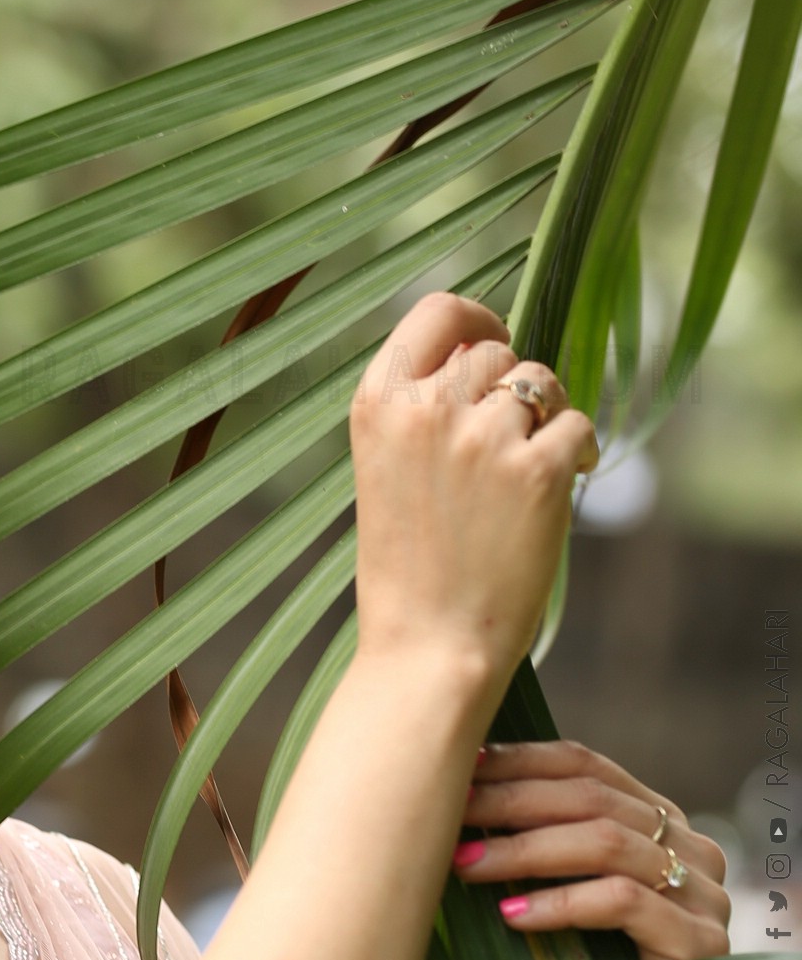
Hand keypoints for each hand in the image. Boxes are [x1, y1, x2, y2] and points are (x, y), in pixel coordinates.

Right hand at [350, 293, 599, 704]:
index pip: (437, 310)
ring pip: (544, 384)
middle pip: (498, 351)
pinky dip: (581, 453)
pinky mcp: (537, 471)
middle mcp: (427, 409)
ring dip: (547, 420)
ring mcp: (483, 438)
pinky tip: (564, 486)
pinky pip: (579, 427)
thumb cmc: (409, 569)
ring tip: (526, 475)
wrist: (427, 648)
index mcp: (378, 403)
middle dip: (512, 388)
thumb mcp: (388, 469)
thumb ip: (423, 406)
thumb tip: (487, 350)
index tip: (492, 336)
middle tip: (506, 446)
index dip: (476, 317)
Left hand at [451, 737, 729, 959]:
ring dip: (525, 850)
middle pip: (593, 799)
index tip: (461, 770)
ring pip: (607, 844)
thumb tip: (453, 793)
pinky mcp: (702, 944)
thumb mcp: (553, 888)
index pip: (586, 765)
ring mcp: (705, 895)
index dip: (520, 762)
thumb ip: (533, 840)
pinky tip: (512, 914)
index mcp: (658, 820)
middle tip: (450, 815)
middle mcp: (691, 848)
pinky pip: (622, 902)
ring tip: (465, 865)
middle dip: (511, 803)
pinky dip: (559, 903)